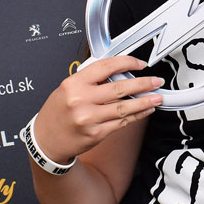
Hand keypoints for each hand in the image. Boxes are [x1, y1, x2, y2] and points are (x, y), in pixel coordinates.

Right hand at [34, 55, 163, 164]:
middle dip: (143, 83)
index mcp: (74, 84)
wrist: (46, 140)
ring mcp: (89, 118)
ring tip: (157, 97)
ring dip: (145, 101)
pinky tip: (145, 110)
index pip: (105, 67)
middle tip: (156, 81)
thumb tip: (120, 72)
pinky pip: (122, 123)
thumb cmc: (57, 112)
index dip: (127, 63)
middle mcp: (81, 100)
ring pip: (124, 107)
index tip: (139, 64)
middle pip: (119, 88)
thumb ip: (91, 80)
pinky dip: (137, 116)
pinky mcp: (96, 133)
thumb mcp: (67, 88)